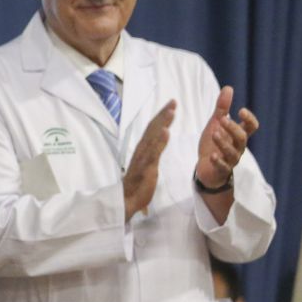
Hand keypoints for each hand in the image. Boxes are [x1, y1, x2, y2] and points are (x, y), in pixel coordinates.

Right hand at [124, 100, 175, 219]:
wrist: (127, 200)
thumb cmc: (137, 185)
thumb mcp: (147, 166)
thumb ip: (151, 154)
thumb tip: (157, 144)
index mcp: (143, 149)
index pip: (152, 129)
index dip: (161, 116)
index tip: (171, 105)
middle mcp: (142, 150)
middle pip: (153, 128)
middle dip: (163, 114)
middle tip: (173, 101)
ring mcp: (143, 158)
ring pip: (153, 137)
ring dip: (162, 123)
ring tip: (172, 111)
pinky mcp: (146, 167)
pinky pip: (153, 152)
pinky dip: (160, 141)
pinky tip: (166, 132)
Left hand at [195, 86, 257, 189]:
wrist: (205, 167)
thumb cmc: (214, 143)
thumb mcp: (216, 124)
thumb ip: (222, 108)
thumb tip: (228, 88)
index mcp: (238, 135)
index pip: (252, 127)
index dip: (249, 119)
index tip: (241, 110)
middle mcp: (238, 147)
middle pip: (242, 138)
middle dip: (233, 128)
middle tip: (221, 119)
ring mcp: (230, 159)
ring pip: (232, 152)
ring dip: (223, 142)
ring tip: (214, 133)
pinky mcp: (221, 169)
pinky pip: (223, 167)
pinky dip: (218, 161)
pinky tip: (213, 155)